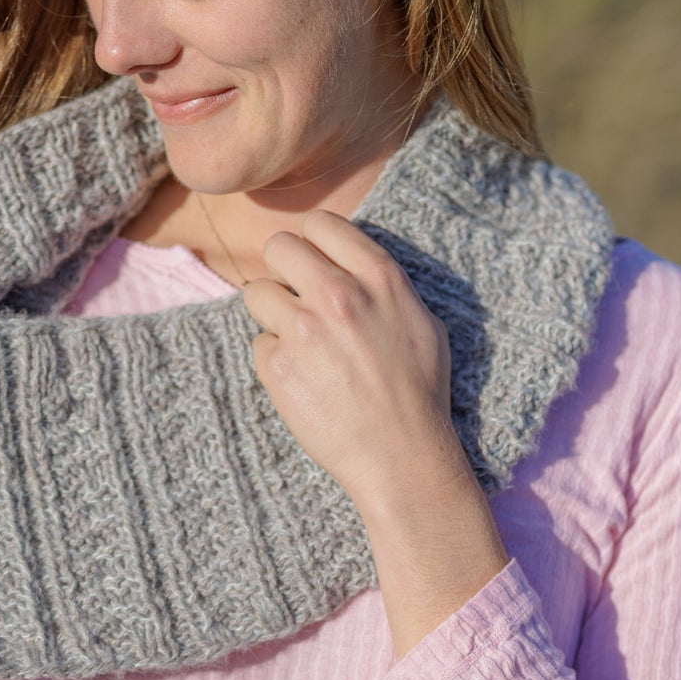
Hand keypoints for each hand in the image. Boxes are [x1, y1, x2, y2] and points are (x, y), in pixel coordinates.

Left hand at [242, 209, 462, 514]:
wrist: (401, 455)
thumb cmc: (419, 392)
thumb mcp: (423, 323)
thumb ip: (383, 286)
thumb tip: (349, 263)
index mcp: (379, 278)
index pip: (321, 223)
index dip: (312, 241)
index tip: (314, 260)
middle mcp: (338, 294)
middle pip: (279, 246)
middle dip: (283, 268)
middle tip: (295, 295)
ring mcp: (304, 329)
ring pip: (257, 292)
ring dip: (272, 313)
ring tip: (299, 341)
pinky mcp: (278, 366)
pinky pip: (259, 343)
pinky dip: (275, 359)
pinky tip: (303, 379)